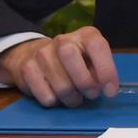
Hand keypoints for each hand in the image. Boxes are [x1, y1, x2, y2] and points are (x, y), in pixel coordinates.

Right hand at [0, 27, 118, 106]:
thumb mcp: (92, 60)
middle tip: (91, 95)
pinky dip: (55, 102)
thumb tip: (106, 88)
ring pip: (61, 85)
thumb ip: (100, 70)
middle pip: (71, 58)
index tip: (110, 91)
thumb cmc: (74, 61)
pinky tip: (57, 95)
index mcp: (85, 35)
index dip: (106, 70)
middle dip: (85, 83)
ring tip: (75, 97)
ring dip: (72, 98)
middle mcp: (63, 40)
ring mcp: (42, 54)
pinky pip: (46, 96)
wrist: (33, 55)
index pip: (97, 45)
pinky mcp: (27, 69)